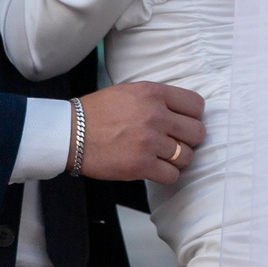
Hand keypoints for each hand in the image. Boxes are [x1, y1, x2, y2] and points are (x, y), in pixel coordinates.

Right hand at [79, 81, 205, 184]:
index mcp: (154, 93)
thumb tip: (181, 111)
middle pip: (197, 132)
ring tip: (162, 157)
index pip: (196, 105)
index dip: (193, 117)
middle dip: (188, 140)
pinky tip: (155, 169)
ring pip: (186, 156)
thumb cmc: (97, 112)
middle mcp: (156, 115)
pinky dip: (166, 175)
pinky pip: (172, 175)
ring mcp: (150, 141)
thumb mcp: (130, 91)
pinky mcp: (141, 165)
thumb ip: (157, 98)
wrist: (69, 133)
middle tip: (174, 142)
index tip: (184, 123)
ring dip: (177, 159)